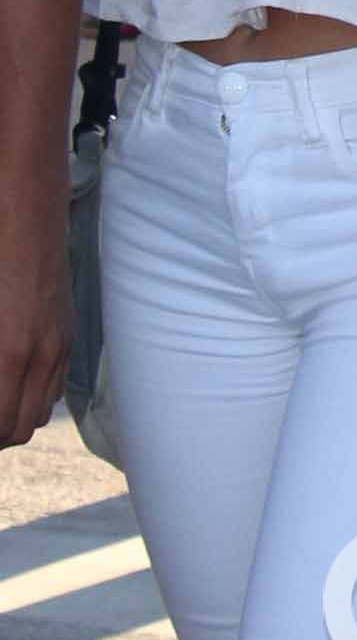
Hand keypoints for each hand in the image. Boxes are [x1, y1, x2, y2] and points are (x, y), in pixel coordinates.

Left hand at [0, 184, 70, 449]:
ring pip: (39, 412)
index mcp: (5, 354)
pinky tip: (10, 380)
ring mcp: (57, 345)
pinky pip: (54, 385)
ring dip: (11, 418)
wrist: (23, 210)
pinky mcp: (67, 333)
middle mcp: (37, 357)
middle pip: (18, 429)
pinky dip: (31, 395)